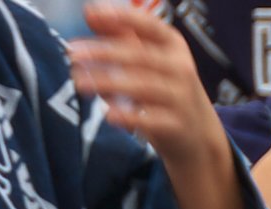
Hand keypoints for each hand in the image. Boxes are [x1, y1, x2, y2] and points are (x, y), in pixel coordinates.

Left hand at [70, 4, 224, 170]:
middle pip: (139, 56)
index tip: (90, 14)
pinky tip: (108, 113)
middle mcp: (180, 68)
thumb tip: (90, 13)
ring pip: (141, 87)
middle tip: (73, 54)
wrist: (197, 133)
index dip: (120, 17)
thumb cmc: (167, 88)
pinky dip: (128, 116)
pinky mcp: (176, 126)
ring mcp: (180, 98)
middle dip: (104, 53)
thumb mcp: (152, 57)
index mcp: (173, 45)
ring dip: (108, 83)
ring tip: (80, 83)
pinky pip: (149, 120)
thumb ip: (123, 35)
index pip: (147, 25)